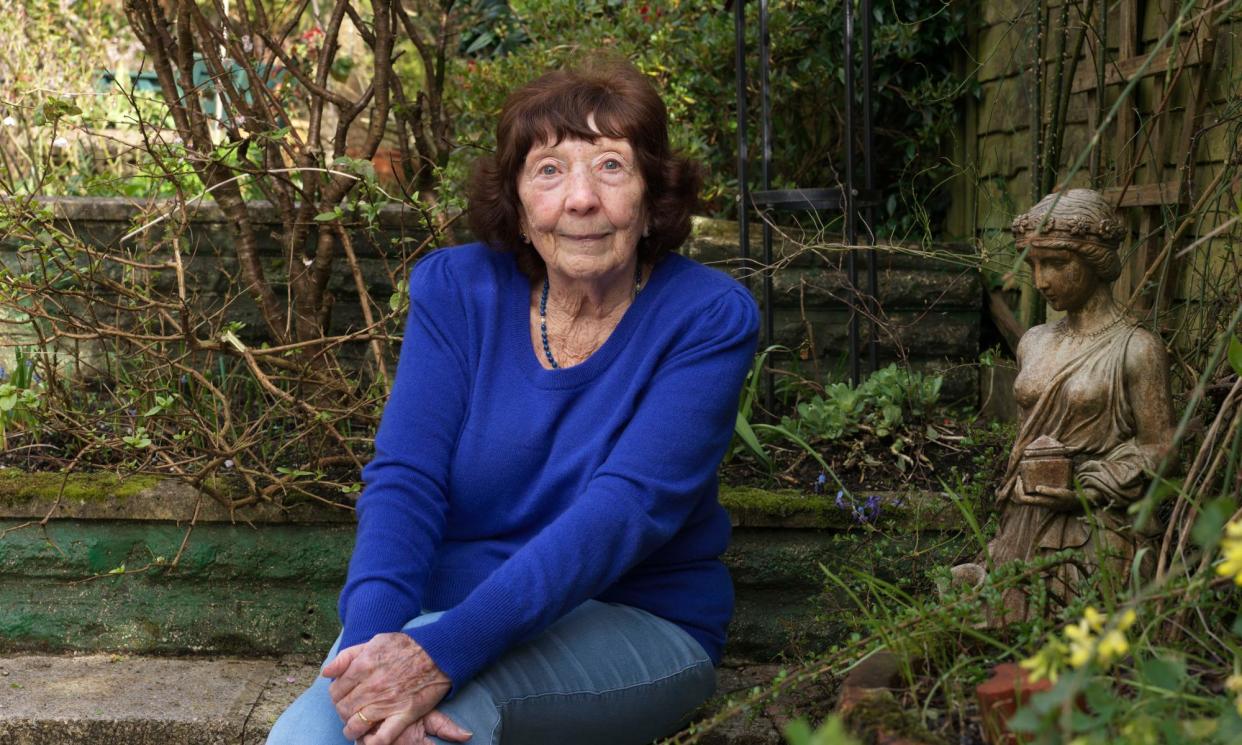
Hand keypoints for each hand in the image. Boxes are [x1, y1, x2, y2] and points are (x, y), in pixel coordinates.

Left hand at [324, 633, 452, 743]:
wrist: (438, 652)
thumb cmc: (405, 646)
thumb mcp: (373, 642)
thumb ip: (347, 657)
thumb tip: (326, 673)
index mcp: (363, 666)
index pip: (335, 691)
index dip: (336, 696)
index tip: (343, 697)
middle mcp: (372, 686)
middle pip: (344, 709)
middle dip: (343, 713)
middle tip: (350, 712)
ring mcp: (387, 702)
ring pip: (357, 724)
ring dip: (352, 729)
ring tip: (356, 728)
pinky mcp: (404, 713)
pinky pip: (383, 736)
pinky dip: (373, 743)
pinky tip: (369, 742)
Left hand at [1014, 475, 1076, 510]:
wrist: (1074, 503)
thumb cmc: (1067, 497)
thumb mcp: (1060, 493)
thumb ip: (1048, 491)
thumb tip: (1037, 488)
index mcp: (1039, 502)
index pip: (1022, 498)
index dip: (1018, 489)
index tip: (1020, 478)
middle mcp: (1037, 502)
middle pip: (1019, 499)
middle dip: (1016, 488)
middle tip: (1019, 477)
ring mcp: (1039, 501)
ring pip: (1023, 497)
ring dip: (1019, 488)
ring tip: (1022, 478)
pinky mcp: (1042, 499)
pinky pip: (1028, 495)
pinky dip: (1025, 488)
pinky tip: (1029, 480)